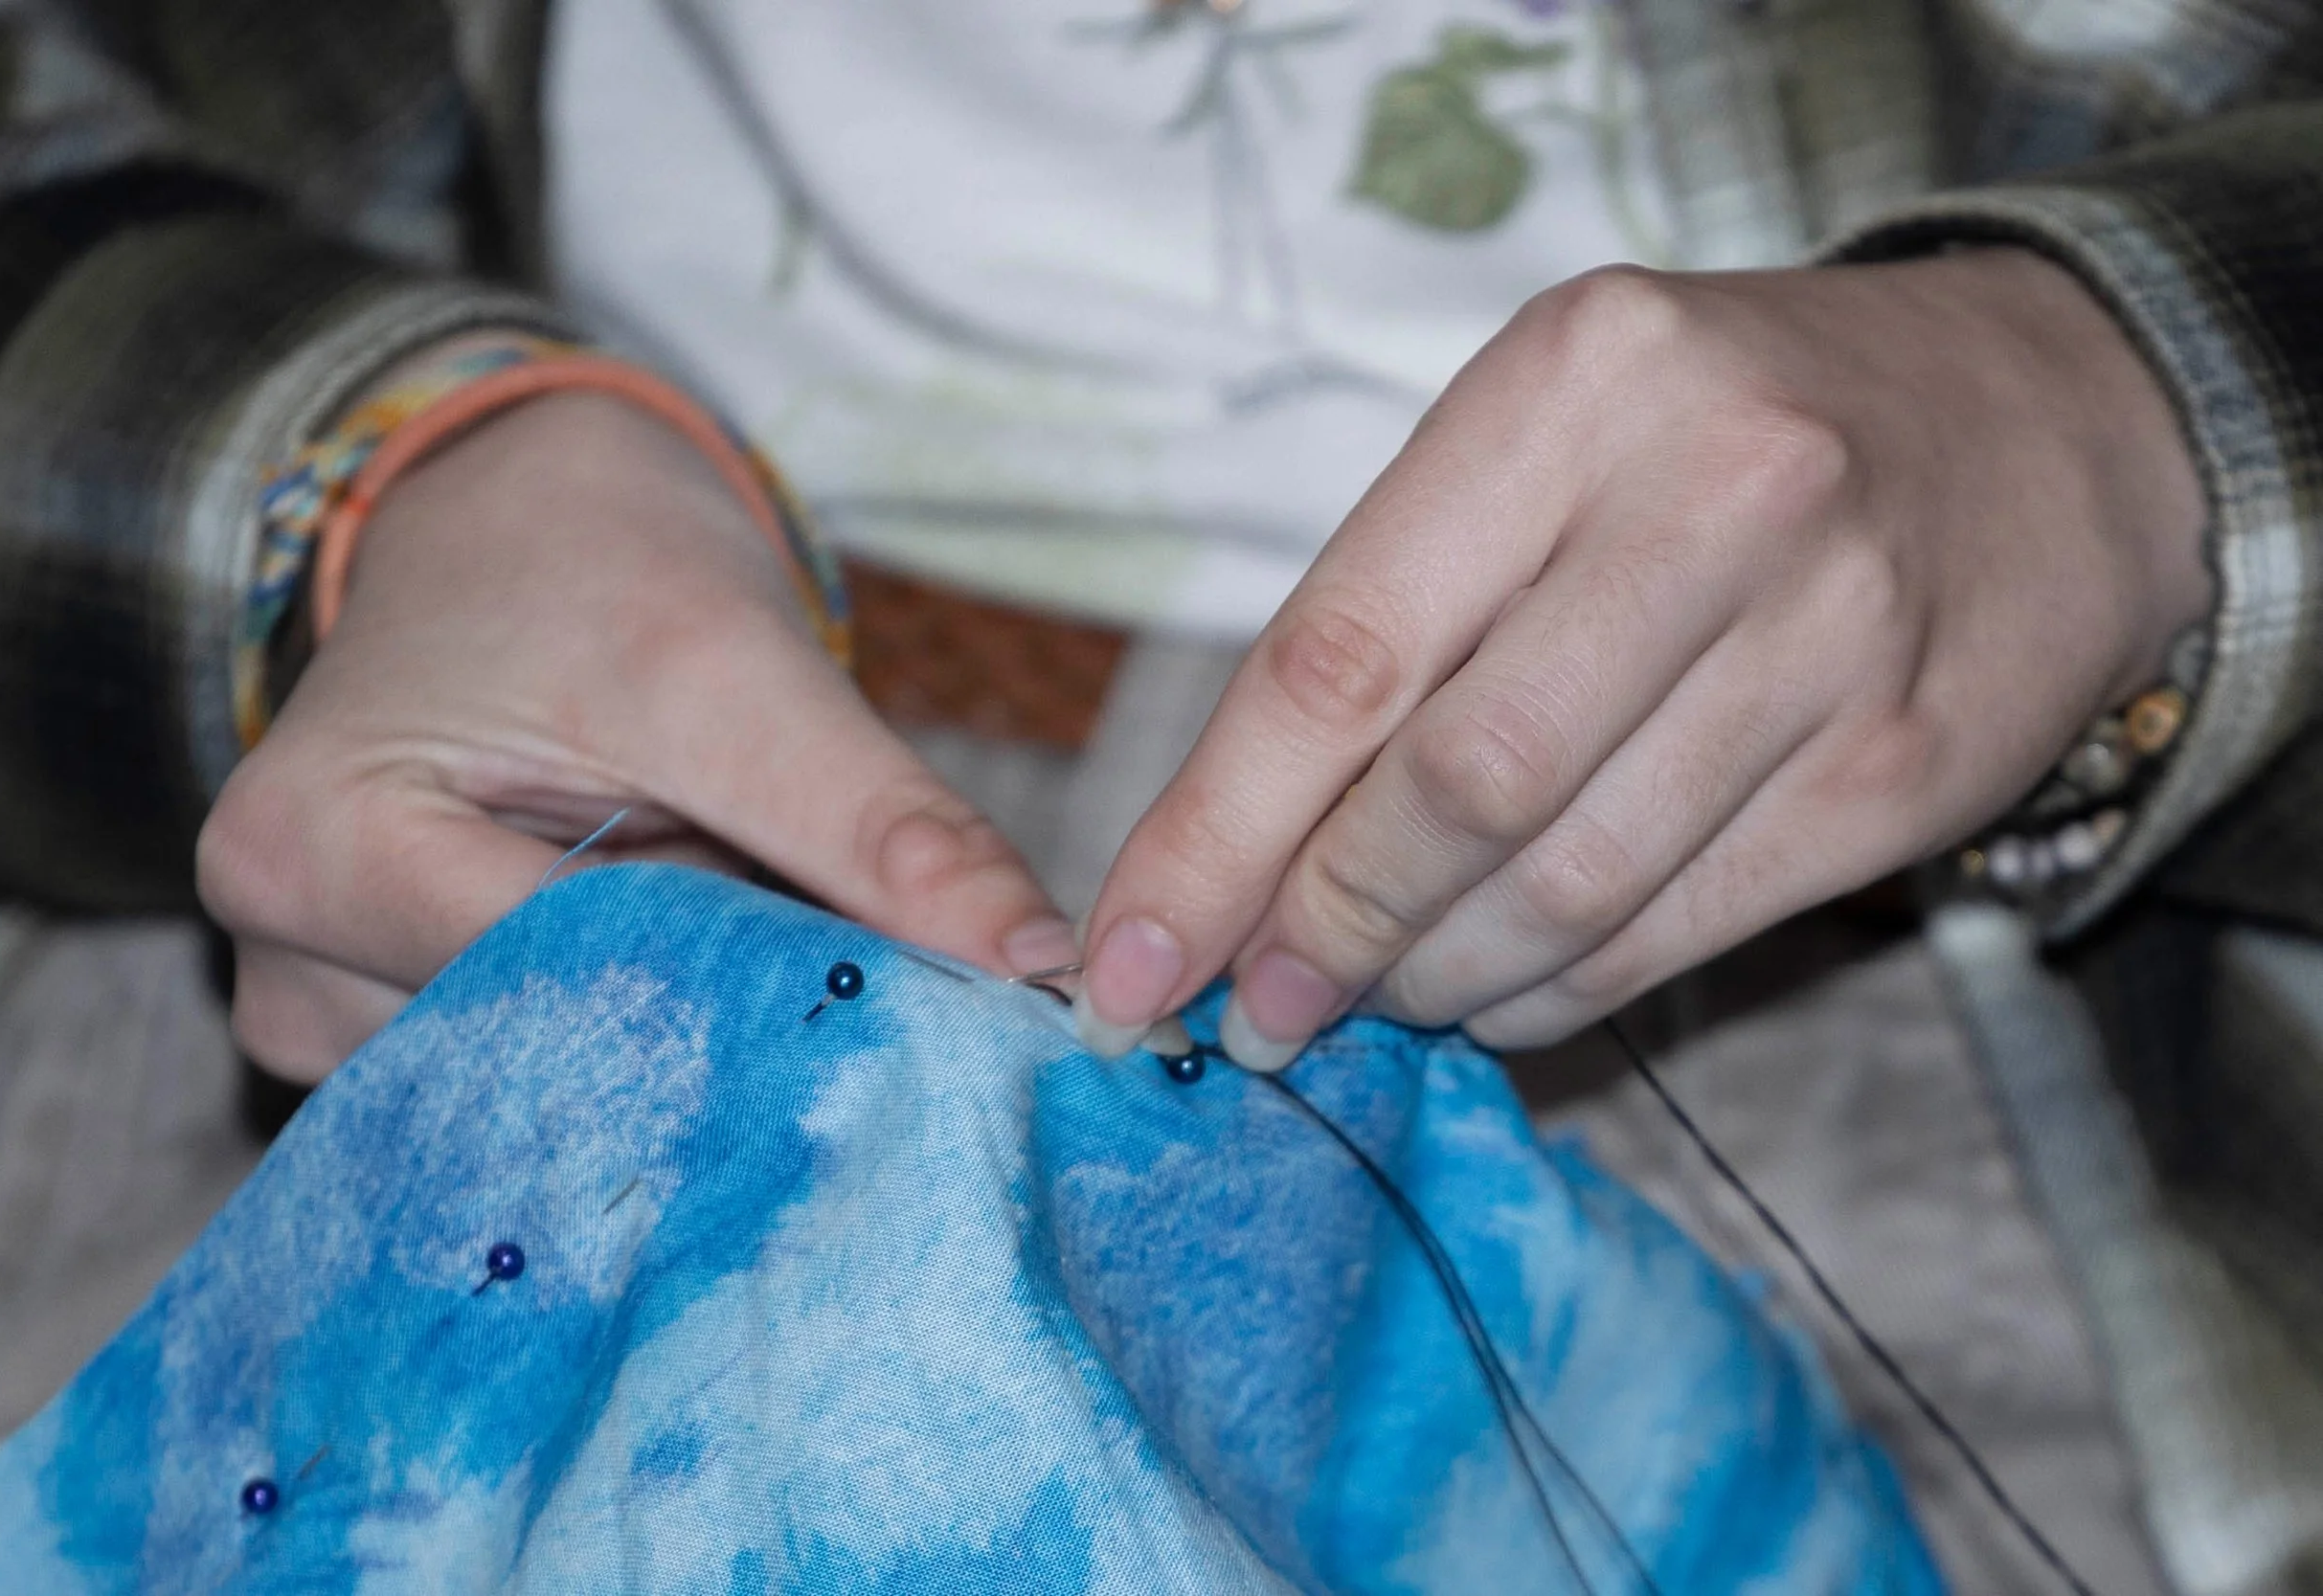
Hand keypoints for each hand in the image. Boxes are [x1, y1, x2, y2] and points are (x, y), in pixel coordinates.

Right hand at [199, 390, 1073, 1080]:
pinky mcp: (407, 1030)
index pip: (570, 985)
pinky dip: (667, 1037)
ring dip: (704, 1043)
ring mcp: (337, 1017)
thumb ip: (880, 828)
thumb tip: (1039, 969)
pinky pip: (563, 1072)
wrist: (509, 517)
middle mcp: (289, 969)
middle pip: (560, 1059)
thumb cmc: (586, 563)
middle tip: (900, 1027)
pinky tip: (731, 992)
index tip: (932, 1030)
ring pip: (573, 1085)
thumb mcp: (736, 669)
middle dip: (736, 1043)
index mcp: (313, 856)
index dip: (761, 1003)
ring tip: (793, 966)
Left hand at [1078, 250, 2210, 1065]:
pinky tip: (1495, 992)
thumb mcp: (1545, 442)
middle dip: (1319, 931)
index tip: (1125, 965)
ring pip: (1565, 884)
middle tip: (1254, 1011)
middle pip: (1452, 788)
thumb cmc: (1722, 435)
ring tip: (1372, 994)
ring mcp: (1833, 636)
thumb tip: (1225, 861)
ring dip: (1432, 975)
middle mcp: (1718, 491)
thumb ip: (1391, 620)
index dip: (1213, 837)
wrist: (2044, 426)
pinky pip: (1675, 934)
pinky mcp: (1905, 770)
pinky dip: (1553, 992)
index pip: (1340, 655)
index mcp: (1573, 383)